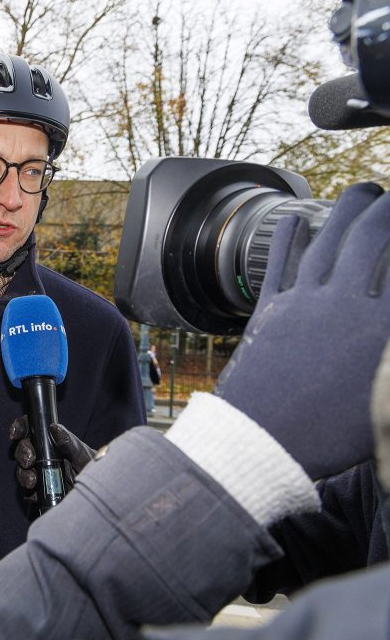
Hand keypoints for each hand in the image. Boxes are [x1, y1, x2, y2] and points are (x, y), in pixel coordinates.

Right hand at [9, 415, 94, 496]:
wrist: (100, 494)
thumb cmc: (94, 470)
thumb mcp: (84, 456)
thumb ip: (70, 443)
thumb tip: (55, 428)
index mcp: (52, 442)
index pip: (31, 429)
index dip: (20, 428)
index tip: (16, 433)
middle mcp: (43, 456)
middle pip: (23, 450)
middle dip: (22, 453)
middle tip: (29, 460)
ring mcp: (41, 474)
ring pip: (23, 471)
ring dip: (24, 475)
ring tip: (32, 481)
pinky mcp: (41, 492)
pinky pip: (29, 493)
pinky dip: (30, 494)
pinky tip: (36, 494)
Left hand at [215, 183, 389, 478]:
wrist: (262, 443)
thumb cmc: (332, 436)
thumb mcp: (385, 403)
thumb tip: (384, 334)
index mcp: (382, 331)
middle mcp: (345, 306)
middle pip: (371, 239)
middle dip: (387, 210)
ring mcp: (303, 304)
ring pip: (327, 243)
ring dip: (346, 212)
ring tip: (363, 195)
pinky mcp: (269, 312)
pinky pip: (280, 265)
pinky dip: (289, 238)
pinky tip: (294, 220)